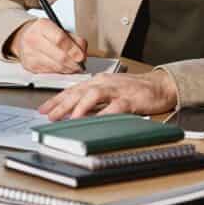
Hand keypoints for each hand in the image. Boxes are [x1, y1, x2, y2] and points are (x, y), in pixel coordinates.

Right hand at [7, 19, 87, 73]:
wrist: (23, 38)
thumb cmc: (44, 33)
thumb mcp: (59, 28)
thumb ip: (74, 38)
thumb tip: (82, 53)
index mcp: (42, 25)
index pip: (60, 39)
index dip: (73, 50)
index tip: (81, 56)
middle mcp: (33, 39)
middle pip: (59, 56)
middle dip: (73, 63)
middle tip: (80, 64)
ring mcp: (29, 54)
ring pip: (56, 67)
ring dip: (68, 69)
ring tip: (73, 66)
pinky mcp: (29, 66)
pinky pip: (50, 72)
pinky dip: (60, 71)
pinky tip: (62, 67)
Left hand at [38, 71, 178, 120]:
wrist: (160, 85)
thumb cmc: (134, 90)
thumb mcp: (109, 92)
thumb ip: (93, 101)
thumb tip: (73, 113)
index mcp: (98, 82)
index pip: (73, 90)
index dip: (57, 99)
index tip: (43, 109)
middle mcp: (104, 83)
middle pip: (79, 92)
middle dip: (62, 104)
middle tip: (49, 115)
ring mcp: (117, 90)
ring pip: (93, 95)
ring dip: (80, 107)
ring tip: (69, 118)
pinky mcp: (130, 99)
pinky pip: (114, 107)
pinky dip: (104, 114)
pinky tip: (96, 122)